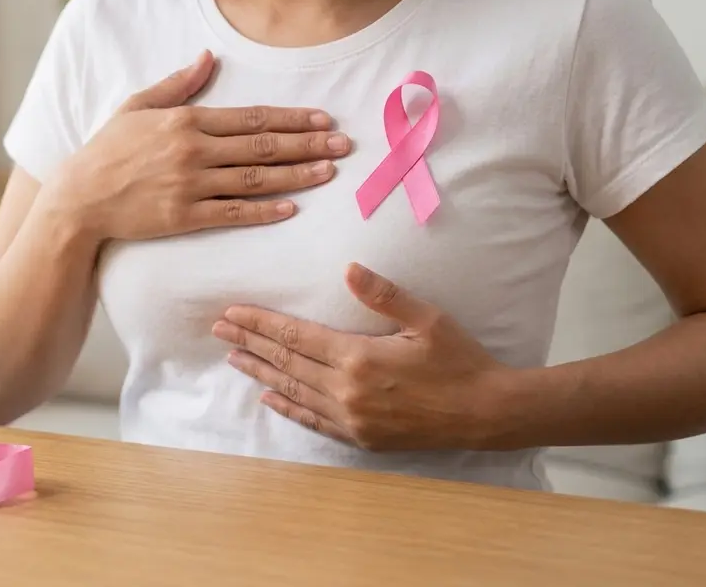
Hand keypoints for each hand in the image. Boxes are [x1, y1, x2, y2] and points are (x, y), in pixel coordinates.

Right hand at [47, 51, 351, 242]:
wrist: (80, 198)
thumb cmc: (107, 150)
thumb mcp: (138, 106)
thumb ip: (178, 84)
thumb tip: (207, 57)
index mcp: (186, 120)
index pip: (251, 118)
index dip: (291, 119)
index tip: (322, 119)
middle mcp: (193, 151)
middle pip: (262, 147)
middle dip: (307, 144)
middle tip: (343, 144)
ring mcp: (190, 186)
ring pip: (254, 179)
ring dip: (296, 175)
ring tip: (329, 171)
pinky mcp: (184, 217)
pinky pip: (232, 213)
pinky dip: (263, 211)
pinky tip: (291, 208)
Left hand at [211, 263, 512, 451]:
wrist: (487, 413)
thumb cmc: (460, 361)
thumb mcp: (427, 319)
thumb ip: (384, 295)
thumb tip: (348, 268)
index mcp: (358, 358)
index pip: (295, 337)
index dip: (260, 324)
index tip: (232, 313)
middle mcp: (346, 391)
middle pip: (286, 363)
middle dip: (249, 343)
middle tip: (218, 330)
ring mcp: (351, 418)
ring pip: (293, 391)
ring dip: (261, 372)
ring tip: (233, 357)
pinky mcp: (360, 437)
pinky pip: (313, 421)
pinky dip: (288, 407)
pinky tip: (269, 396)